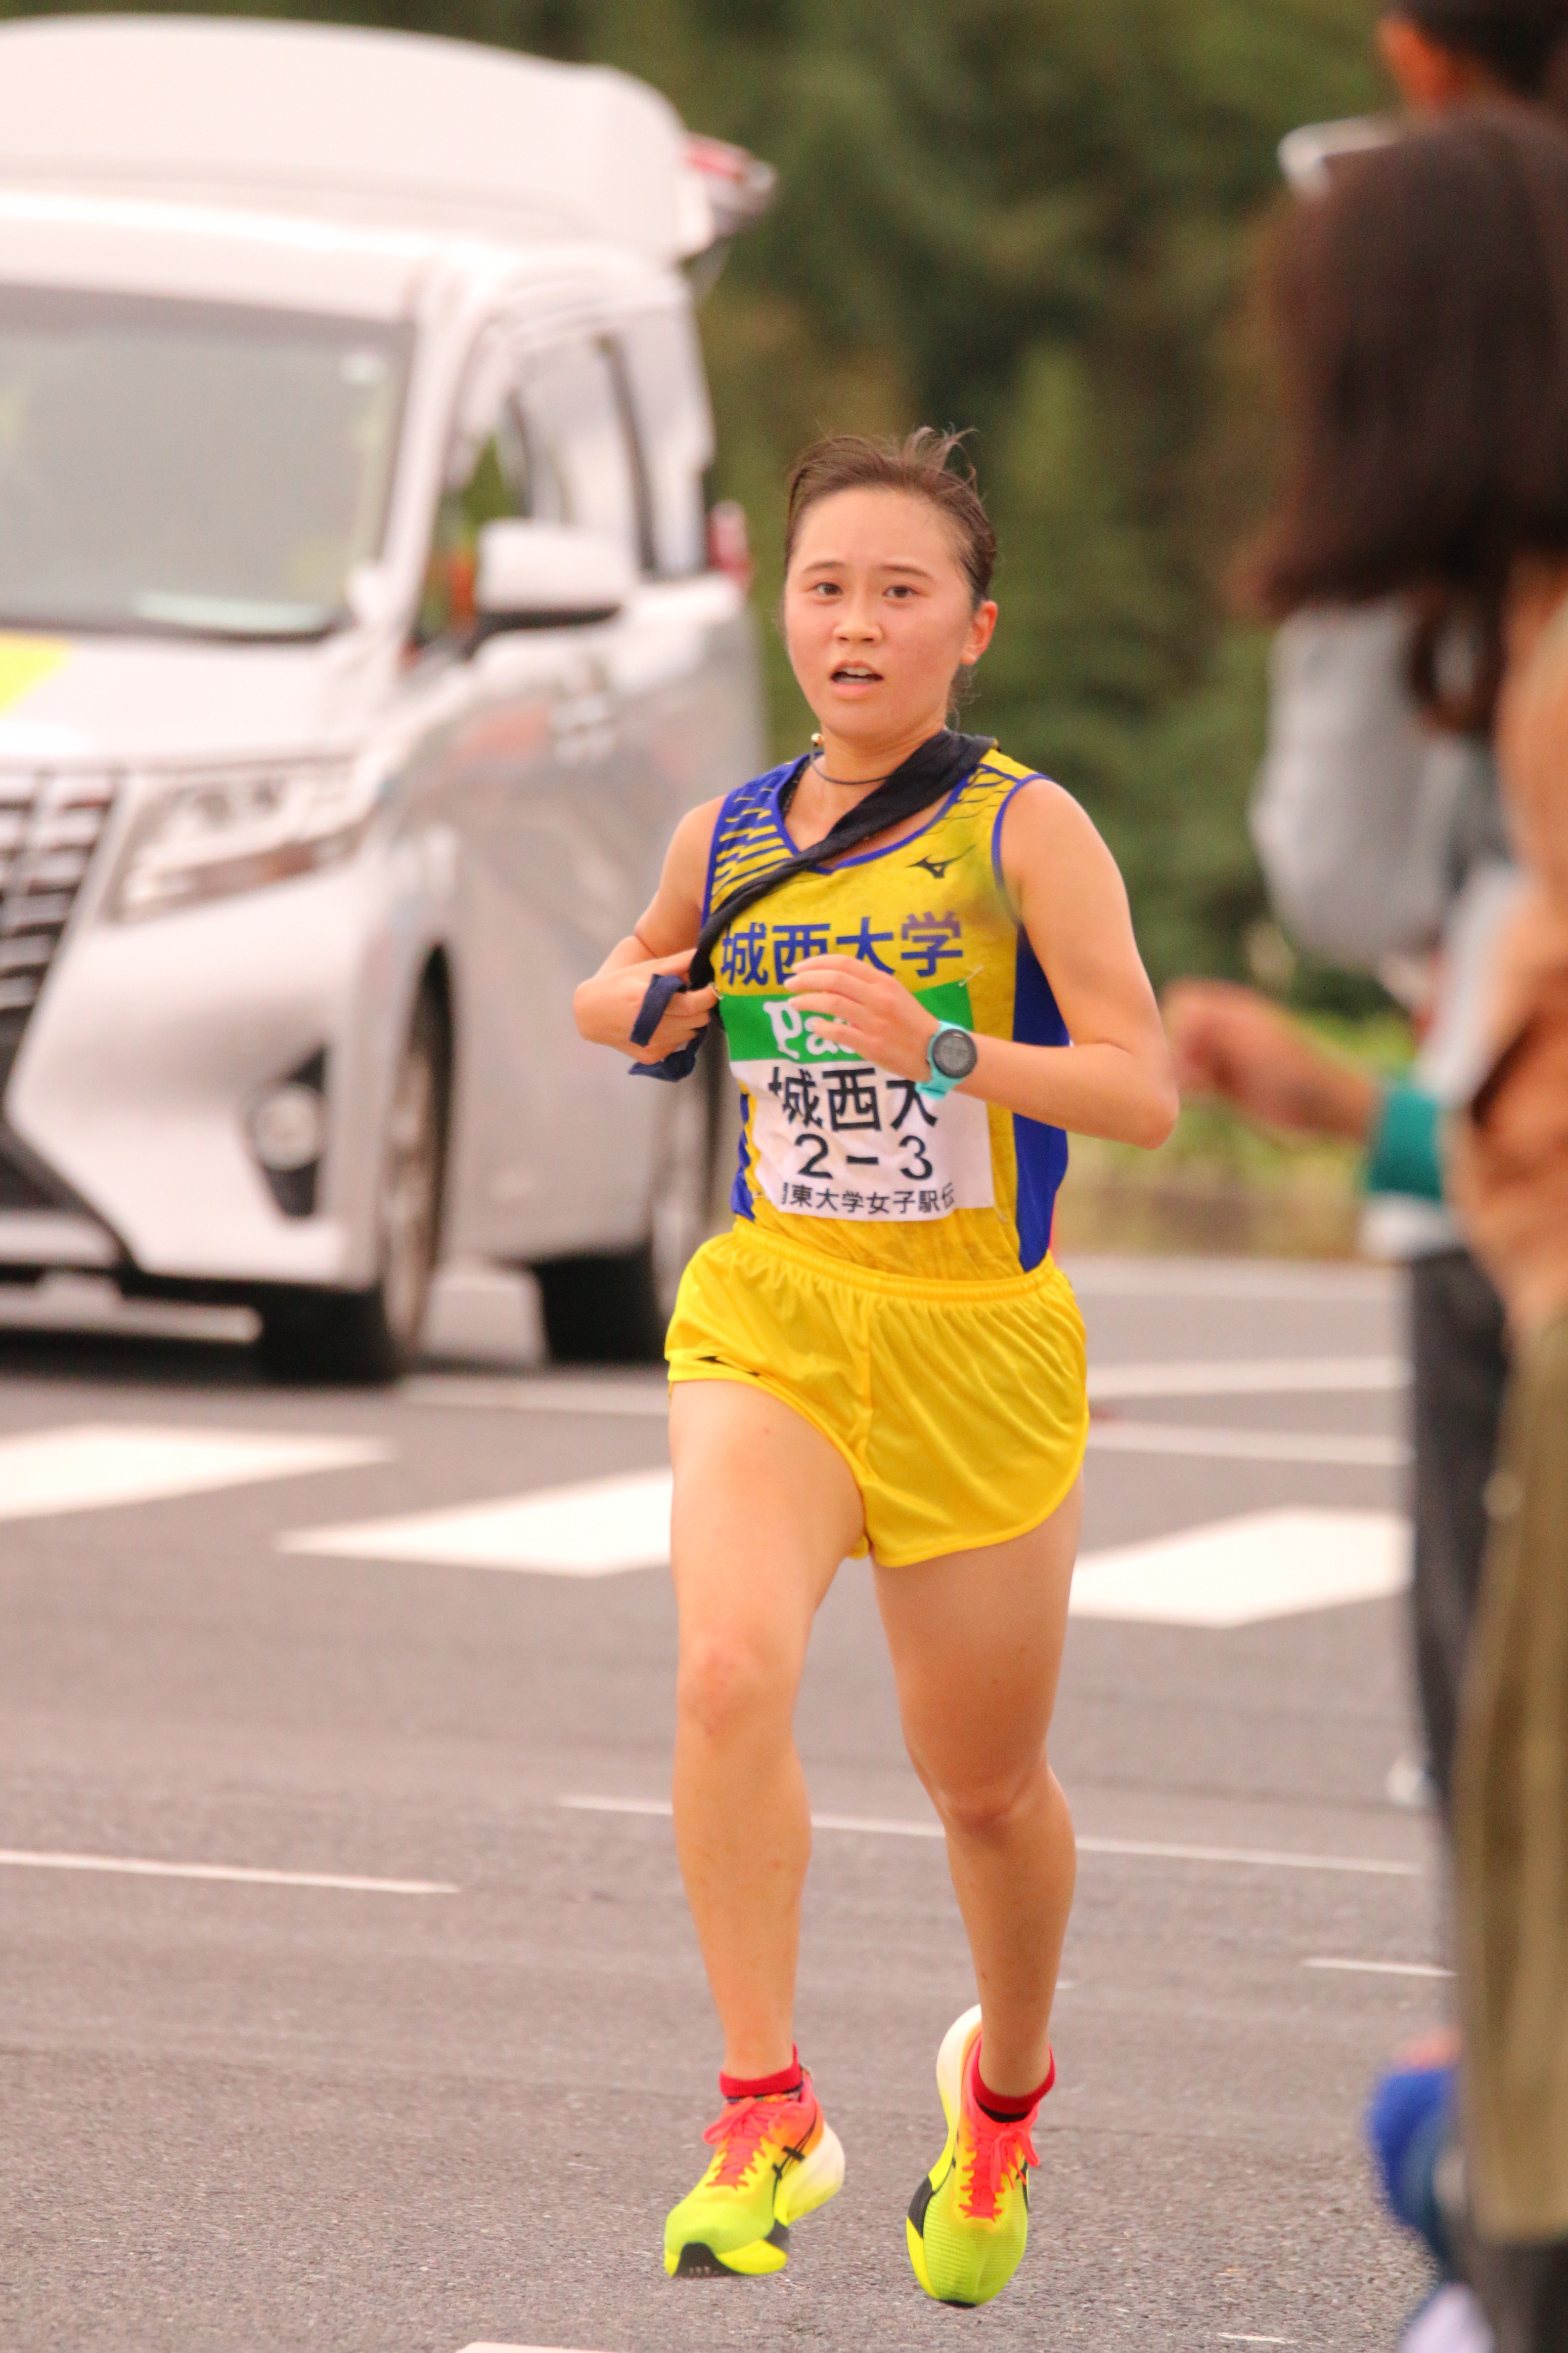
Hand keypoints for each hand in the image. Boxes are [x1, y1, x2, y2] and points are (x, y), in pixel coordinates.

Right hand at [573, 948, 717, 1063]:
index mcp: (652, 1002)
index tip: (711, 987)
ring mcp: (653, 1045)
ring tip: (675, 1010)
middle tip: (691, 997)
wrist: (590, 1013)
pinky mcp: (651, 1056)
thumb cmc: (620, 985)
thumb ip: (677, 963)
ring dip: (690, 1022)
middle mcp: (655, 1027)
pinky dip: (677, 1034)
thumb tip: (702, 953)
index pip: (696, 1004)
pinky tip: (663, 1023)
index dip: (709, 995)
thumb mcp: (646, 969)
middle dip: (700, 1008)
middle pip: (699, 1020)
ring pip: (692, 1034)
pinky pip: (677, 1045)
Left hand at [784, 954, 938, 1080]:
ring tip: (794, 1003)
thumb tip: (829, 982)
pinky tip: (814, 1026)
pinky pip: (839, 1032)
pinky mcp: (871, 1045)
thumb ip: (865, 986)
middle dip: (806, 979)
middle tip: (789, 984)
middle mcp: (878, 997)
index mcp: (883, 981)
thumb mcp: (893, 994)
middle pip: (834, 979)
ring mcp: (875, 1021)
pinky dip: (821, 1027)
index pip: (844, 963)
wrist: (936, 1051)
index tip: (798, 968)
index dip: (816, 963)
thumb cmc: (910, 1022)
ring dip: (807, 1001)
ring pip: (832, 1003)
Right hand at [1162, 978, 1376, 1141]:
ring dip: (1179, 1073)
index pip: (1183, 1002)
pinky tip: (1197, 1099)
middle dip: (1175, 1050)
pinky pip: (1193, 1084)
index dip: (1176, 1024)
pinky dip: (1187, 1090)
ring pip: (1181, 1059)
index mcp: (1232, 1010)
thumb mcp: (1250, 1039)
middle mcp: (1225, 1031)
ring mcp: (1225, 1059)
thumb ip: (1210, 1026)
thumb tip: (1172, 1029)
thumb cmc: (1294, 1068)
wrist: (1326, 1103)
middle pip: (1177, 1031)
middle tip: (1188, 1075)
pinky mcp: (1226, 1088)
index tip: (1184, 1049)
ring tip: (1195, 1089)